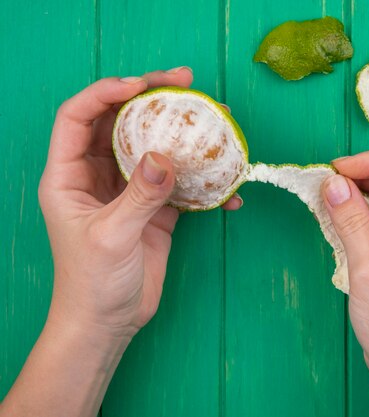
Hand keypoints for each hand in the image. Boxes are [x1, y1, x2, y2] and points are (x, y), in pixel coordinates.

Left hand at [0, 69, 241, 416]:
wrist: (109, 321)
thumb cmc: (91, 282)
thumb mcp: (111, 236)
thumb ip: (139, 196)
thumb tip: (166, 157)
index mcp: (68, 175)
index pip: (79, 117)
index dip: (106, 93)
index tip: (141, 86)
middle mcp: (97, 175)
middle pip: (121, 122)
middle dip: (151, 99)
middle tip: (186, 83)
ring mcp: (129, 190)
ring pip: (153, 147)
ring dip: (182, 134)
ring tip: (214, 118)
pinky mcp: (154, 208)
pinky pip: (178, 182)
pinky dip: (202, 182)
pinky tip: (227, 190)